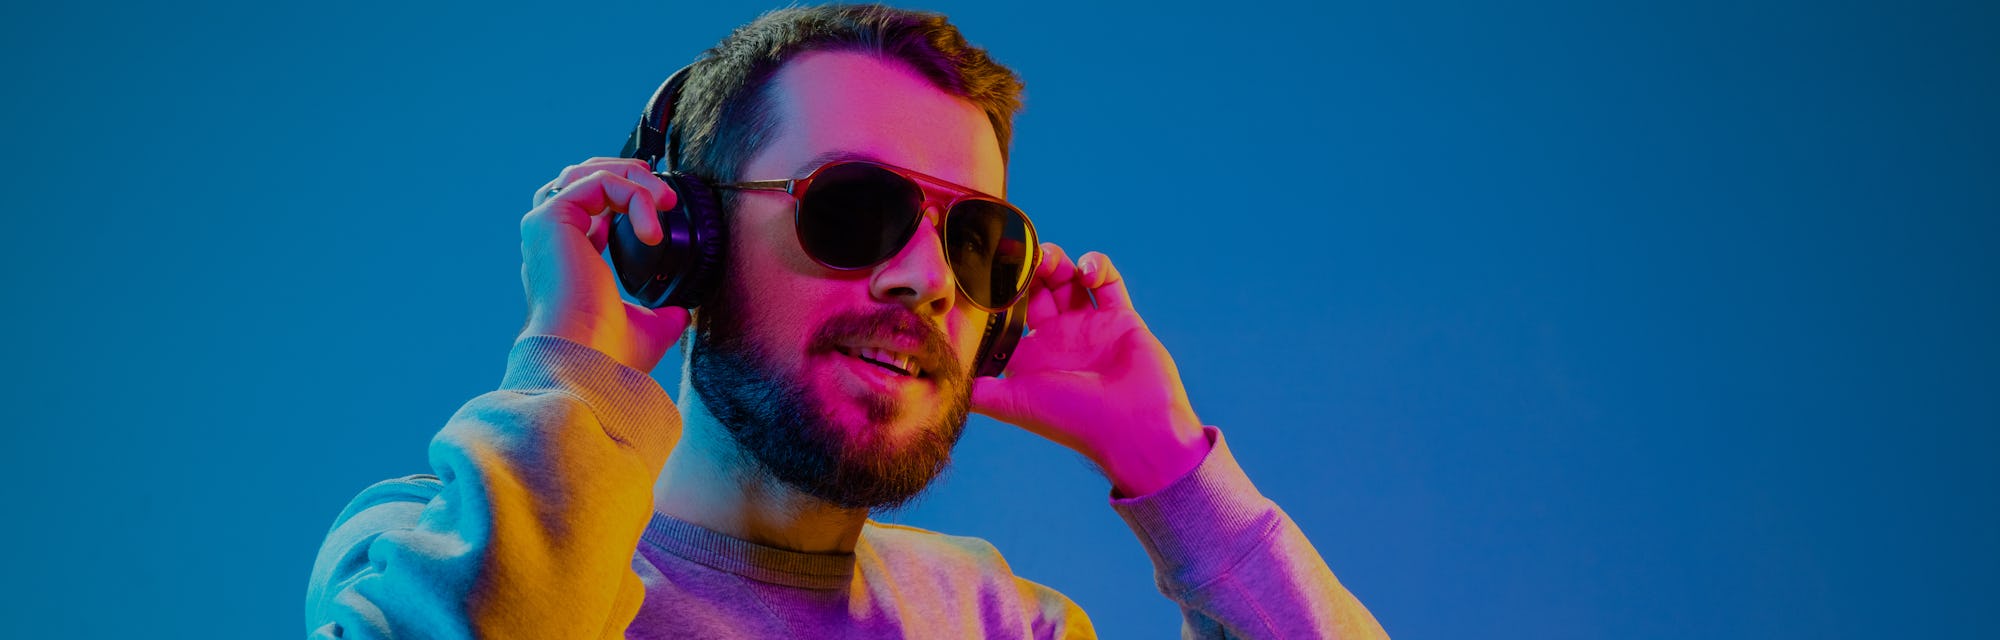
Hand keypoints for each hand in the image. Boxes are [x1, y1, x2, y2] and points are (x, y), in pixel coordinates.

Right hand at [519, 157, 691, 372]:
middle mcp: (551, 240)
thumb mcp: (645, 329)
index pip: (587, 208)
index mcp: (567, 259)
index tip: (659, 213)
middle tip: (665, 197)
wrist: (585, 360)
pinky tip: (652, 231)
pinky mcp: (550, 219)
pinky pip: (597, 183)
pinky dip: (633, 195)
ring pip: (587, 173)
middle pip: (581, 179)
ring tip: (665, 203)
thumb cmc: (607, 354)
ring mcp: (546, 227)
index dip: (624, 198)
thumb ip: (660, 315)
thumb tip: (681, 314)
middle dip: (628, 176)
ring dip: (634, 179)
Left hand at [971, 243, 1209, 496]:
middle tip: (1022, 255)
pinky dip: (1098, 268)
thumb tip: (944, 382)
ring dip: (1059, 262)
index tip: (990, 267)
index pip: (1010, 311)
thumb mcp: (1017, 405)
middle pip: (1039, 289)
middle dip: (1029, 268)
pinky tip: (1086, 270)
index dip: (1000, 289)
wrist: (1133, 428)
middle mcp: (1059, 337)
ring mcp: (1091, 326)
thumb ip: (981, 393)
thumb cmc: (1074, 419)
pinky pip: (1108, 283)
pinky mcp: (1121, 318)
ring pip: (1070, 280)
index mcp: (1032, 354)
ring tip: (1050, 260)